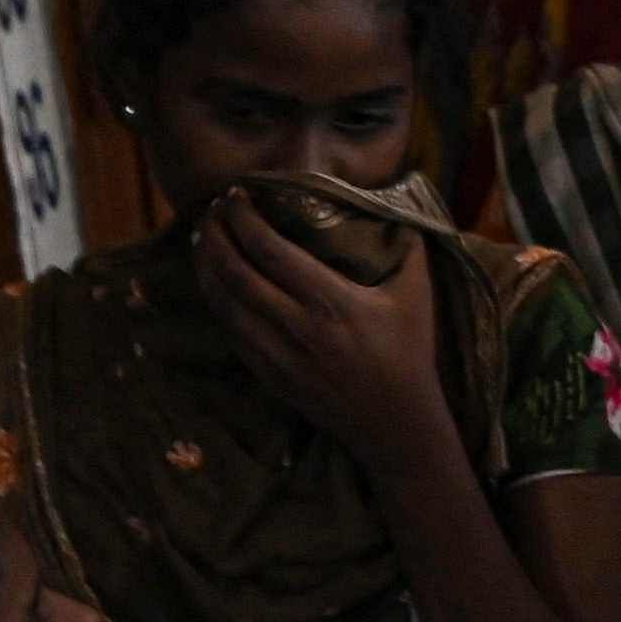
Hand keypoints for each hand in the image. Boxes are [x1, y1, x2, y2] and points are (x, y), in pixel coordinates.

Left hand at [195, 197, 458, 464]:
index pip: (271, 251)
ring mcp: (281, 358)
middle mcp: (300, 330)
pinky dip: (217, 302)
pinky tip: (214, 281)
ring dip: (207, 267)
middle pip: (237, 274)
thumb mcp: (417, 294)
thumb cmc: (409, 354)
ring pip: (225, 305)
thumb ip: (408, 243)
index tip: (235, 195)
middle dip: (216, 235)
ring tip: (203, 238)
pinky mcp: (272, 378)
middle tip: (211, 210)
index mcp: (332, 303)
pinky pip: (231, 334)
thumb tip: (398, 197)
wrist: (396, 426)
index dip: (245, 219)